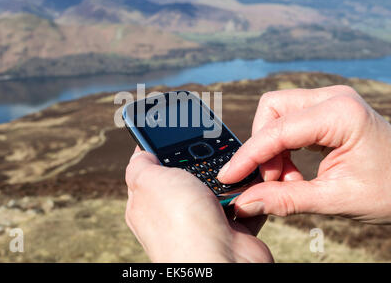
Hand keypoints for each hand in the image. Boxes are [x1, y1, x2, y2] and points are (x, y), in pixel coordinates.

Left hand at [125, 147, 272, 262]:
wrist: (221, 263)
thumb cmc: (179, 223)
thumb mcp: (148, 181)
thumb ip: (140, 164)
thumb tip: (140, 152)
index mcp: (148, 202)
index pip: (154, 167)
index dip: (165, 146)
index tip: (180, 128)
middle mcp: (176, 212)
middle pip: (191, 173)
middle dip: (203, 159)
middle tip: (212, 145)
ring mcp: (205, 221)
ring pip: (220, 185)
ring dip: (231, 175)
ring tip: (235, 165)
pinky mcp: (233, 229)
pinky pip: (244, 201)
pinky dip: (250, 193)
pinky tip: (251, 182)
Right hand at [218, 85, 390, 223]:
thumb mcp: (335, 199)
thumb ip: (285, 200)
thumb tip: (245, 202)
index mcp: (341, 113)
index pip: (278, 130)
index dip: (249, 156)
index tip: (229, 176)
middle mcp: (333, 98)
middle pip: (272, 110)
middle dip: (263, 147)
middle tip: (273, 181)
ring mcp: (330, 101)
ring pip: (277, 113)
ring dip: (272, 148)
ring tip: (288, 180)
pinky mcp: (327, 111)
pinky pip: (290, 121)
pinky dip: (283, 146)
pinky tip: (294, 170)